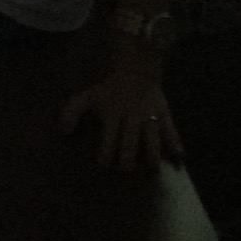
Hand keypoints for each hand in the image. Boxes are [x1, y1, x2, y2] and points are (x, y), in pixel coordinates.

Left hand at [59, 53, 181, 171]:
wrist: (136, 69)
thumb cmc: (109, 88)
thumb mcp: (87, 96)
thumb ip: (71, 112)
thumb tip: (61, 131)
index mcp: (112, 115)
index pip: (107, 142)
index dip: (104, 157)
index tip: (103, 166)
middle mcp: (131, 118)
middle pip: (130, 145)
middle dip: (127, 162)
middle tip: (126, 171)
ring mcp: (150, 116)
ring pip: (152, 140)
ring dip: (152, 157)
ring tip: (151, 170)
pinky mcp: (164, 114)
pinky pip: (171, 130)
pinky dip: (175, 144)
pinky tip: (179, 158)